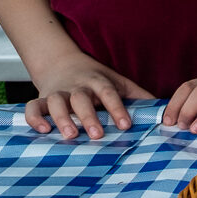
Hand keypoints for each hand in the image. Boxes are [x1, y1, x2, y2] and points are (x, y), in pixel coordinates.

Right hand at [26, 57, 156, 139]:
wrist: (61, 62)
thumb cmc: (96, 78)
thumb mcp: (119, 82)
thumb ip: (138, 96)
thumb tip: (163, 110)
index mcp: (98, 82)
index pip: (109, 93)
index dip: (117, 108)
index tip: (126, 125)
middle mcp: (77, 87)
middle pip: (81, 98)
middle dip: (89, 116)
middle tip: (97, 135)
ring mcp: (57, 92)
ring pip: (56, 102)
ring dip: (61, 118)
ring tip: (70, 135)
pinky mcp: (41, 98)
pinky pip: (33, 107)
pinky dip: (35, 117)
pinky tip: (41, 131)